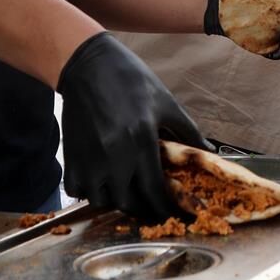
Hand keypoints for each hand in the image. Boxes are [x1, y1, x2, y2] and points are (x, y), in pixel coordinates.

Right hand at [59, 33, 210, 220]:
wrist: (87, 65)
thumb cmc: (130, 80)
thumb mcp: (165, 102)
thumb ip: (187, 131)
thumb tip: (208, 151)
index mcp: (141, 140)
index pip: (154, 191)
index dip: (164, 209)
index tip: (172, 214)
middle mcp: (114, 155)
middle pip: (128, 203)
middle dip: (142, 208)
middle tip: (151, 204)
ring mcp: (89, 159)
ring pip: (102, 200)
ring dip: (116, 201)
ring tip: (127, 191)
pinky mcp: (71, 157)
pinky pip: (77, 190)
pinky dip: (90, 192)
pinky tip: (102, 181)